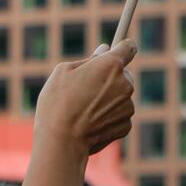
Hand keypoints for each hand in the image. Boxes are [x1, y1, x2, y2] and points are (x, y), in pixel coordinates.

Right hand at [34, 40, 136, 156]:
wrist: (61, 139)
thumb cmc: (57, 102)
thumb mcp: (63, 72)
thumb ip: (88, 59)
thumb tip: (104, 51)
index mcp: (110, 65)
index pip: (128, 47)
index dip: (123, 46)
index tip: (120, 47)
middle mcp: (124, 83)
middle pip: (122, 74)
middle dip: (109, 77)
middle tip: (86, 87)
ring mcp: (127, 105)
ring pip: (120, 96)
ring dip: (107, 98)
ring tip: (82, 108)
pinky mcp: (126, 124)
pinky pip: (118, 114)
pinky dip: (107, 116)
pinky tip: (89, 122)